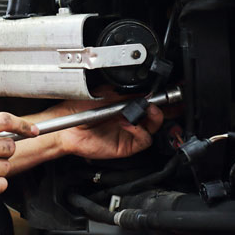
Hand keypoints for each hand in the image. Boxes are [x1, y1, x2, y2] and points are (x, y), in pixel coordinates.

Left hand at [44, 86, 163, 159]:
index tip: (167, 93)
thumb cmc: (79, 109)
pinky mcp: (126, 146)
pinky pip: (143, 140)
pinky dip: (140, 131)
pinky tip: (129, 124)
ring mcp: (129, 133)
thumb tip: (144, 88)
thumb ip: (125, 93)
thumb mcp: (104, 94)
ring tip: (147, 110)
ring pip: (153, 128)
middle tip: (161, 102)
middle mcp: (129, 118)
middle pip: (156, 116)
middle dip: (163, 108)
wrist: (67, 128)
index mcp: (125, 104)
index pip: (148, 101)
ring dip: (154, 118)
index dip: (159, 98)